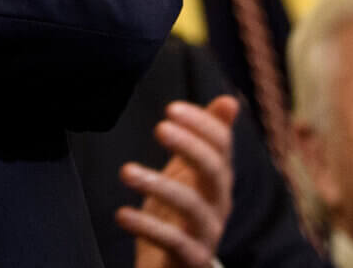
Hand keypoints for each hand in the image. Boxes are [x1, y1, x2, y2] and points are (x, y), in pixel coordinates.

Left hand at [116, 94, 240, 267]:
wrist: (177, 267)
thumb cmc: (182, 215)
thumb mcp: (191, 174)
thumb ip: (206, 140)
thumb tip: (230, 102)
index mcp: (218, 180)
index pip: (221, 146)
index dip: (201, 125)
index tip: (171, 108)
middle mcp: (219, 205)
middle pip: (215, 172)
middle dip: (190, 147)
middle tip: (159, 127)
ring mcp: (207, 233)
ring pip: (192, 207)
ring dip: (158, 185)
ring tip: (125, 171)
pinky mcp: (192, 259)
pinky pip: (173, 242)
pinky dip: (147, 227)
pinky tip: (122, 214)